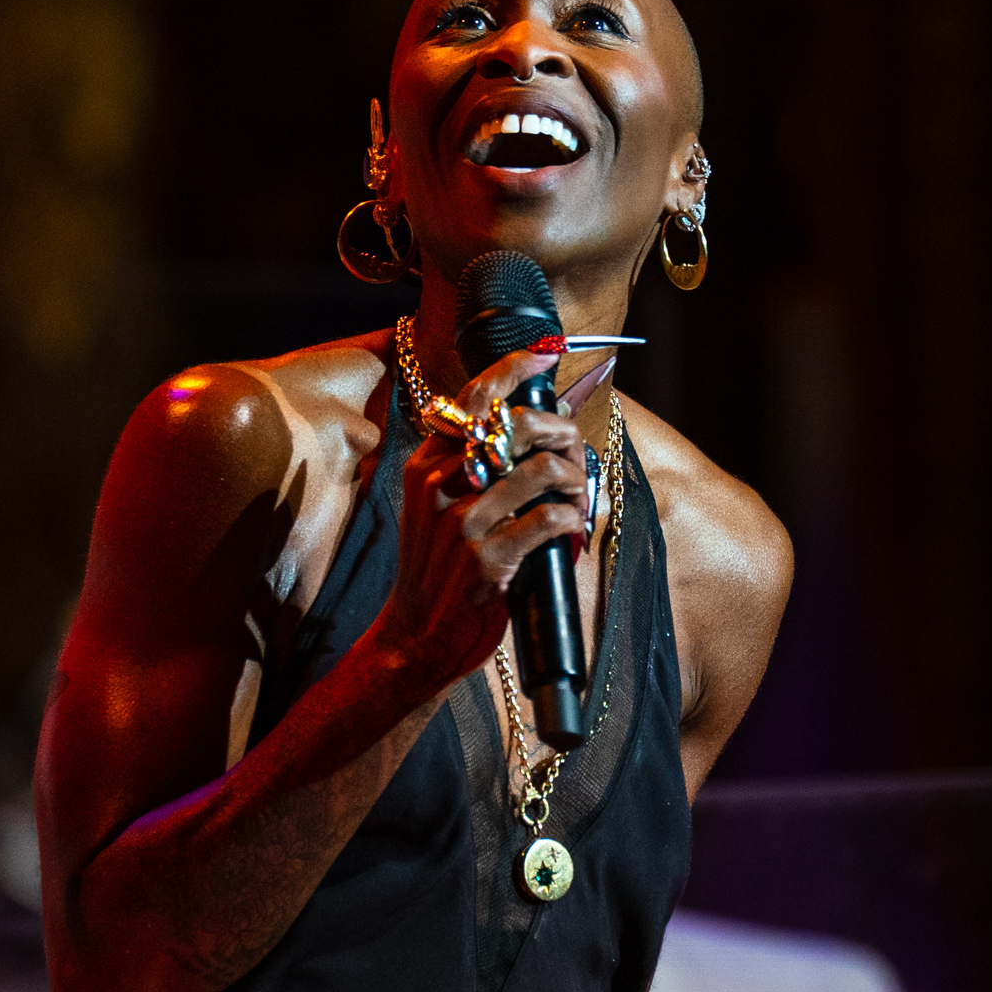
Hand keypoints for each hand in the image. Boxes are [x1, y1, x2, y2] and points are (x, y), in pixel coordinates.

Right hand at [373, 346, 585, 685]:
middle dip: (560, 431)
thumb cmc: (437, 568)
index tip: (546, 355)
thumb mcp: (434, 508)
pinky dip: (571, 518)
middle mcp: (440, 486)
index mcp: (426, 465)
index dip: (513, 370)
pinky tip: (572, 527)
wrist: (415, 637)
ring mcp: (463, 523)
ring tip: (577, 494)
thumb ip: (467, 467)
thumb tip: (531, 422)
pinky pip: (548, 519)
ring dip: (572, 478)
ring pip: (539, 470)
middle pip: (514, 426)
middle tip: (573, 451)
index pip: (472, 400)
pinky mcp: (488, 560)